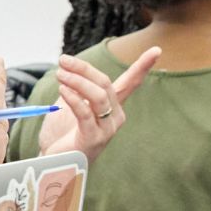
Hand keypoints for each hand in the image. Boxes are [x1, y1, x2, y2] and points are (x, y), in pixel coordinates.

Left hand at [37, 47, 161, 161]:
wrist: (53, 162)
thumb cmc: (62, 134)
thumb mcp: (69, 104)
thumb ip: (75, 88)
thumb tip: (69, 69)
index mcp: (112, 106)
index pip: (130, 83)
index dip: (142, 66)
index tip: (157, 49)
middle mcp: (115, 117)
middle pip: (105, 83)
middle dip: (84, 68)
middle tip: (63, 60)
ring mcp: (107, 129)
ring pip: (98, 96)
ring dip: (77, 81)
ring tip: (60, 74)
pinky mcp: (94, 138)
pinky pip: (86, 112)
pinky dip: (74, 98)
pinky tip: (63, 90)